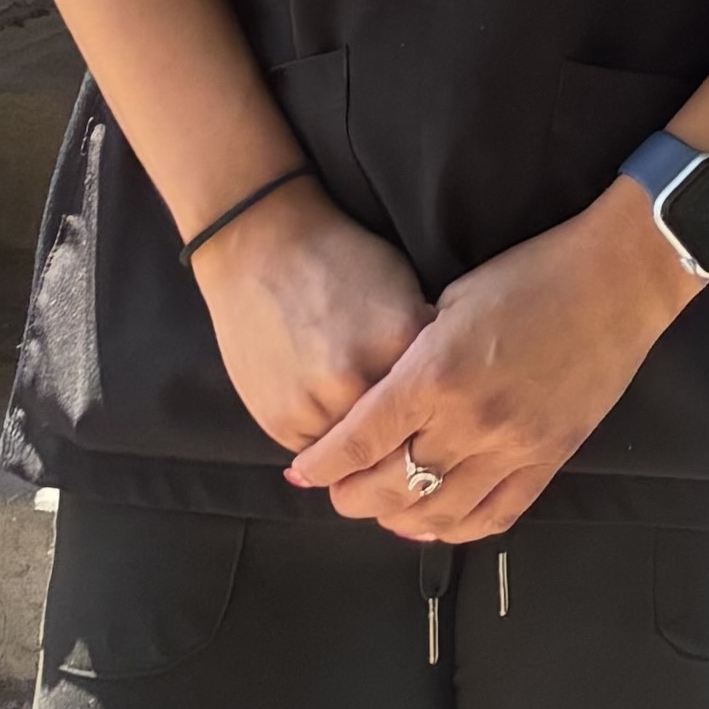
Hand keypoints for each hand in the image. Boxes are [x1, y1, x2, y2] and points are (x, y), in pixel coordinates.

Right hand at [189, 176, 428, 455]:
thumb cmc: (341, 261)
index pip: (442, 402)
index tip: (444, 417)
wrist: (261, 251)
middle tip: (406, 436)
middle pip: (401, 438)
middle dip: (405, 439)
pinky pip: (318, 456)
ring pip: (358, 457)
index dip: (443, 411)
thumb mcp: (401, 287)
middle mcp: (361, 379)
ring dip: (364, 447)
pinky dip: (327, 441)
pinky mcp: (281, 421)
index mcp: (404, 341)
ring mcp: (317, 404)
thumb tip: (447, 395)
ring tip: (362, 418)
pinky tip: (327, 409)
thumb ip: (425, 345)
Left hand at [286, 186, 692, 542]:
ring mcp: (513, 446)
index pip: (359, 441)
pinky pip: (496, 515)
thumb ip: (415, 354)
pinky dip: (458, 529)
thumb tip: (384, 400)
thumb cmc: (532, 272)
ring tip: (383, 508)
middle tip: (338, 491)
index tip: (301, 473)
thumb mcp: (454, 297)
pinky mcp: (550, 458)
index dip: (321, 466)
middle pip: (390, 486)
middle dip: (351, 496)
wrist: (618, 277)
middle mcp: (469, 419)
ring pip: (438, 513)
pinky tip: (437, 522)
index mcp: (436, 372)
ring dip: (399, 518)